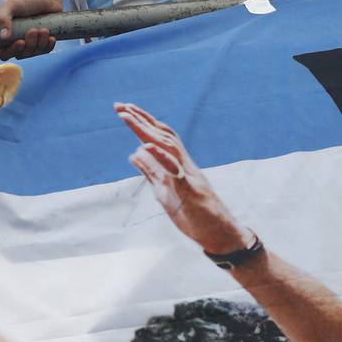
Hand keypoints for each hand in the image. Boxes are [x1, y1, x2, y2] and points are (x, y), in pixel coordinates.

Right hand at [0, 0, 60, 59]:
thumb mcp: (9, 5)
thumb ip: (2, 18)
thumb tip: (3, 37)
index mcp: (4, 36)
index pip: (3, 54)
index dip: (12, 51)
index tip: (21, 42)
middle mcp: (15, 41)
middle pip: (21, 55)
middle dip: (30, 44)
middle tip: (34, 29)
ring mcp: (30, 43)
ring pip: (34, 53)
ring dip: (40, 43)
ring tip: (44, 29)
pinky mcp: (42, 42)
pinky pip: (45, 51)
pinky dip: (48, 46)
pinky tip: (51, 37)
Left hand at [117, 103, 253, 256]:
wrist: (221, 235)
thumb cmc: (195, 215)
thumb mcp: (165, 192)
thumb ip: (151, 172)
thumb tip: (133, 154)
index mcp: (177, 165)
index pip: (159, 138)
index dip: (142, 122)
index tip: (124, 109)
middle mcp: (184, 165)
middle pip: (163, 136)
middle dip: (141, 120)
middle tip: (120, 106)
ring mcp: (189, 176)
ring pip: (169, 147)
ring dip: (147, 131)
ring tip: (128, 118)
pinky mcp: (190, 191)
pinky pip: (175, 171)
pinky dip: (161, 157)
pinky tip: (146, 147)